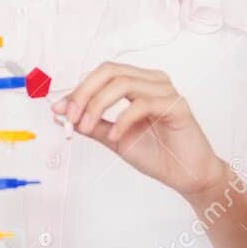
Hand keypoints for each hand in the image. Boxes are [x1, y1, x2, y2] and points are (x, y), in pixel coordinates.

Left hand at [52, 63, 225, 198]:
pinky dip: (122, 119)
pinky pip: (142, 104)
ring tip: (87, 127)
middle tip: (72, 117)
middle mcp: (152, 81)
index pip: (102, 73)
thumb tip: (60, 113)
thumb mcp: (113, 138)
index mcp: (138, 83)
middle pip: (110, 71)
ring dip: (98, 105)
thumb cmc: (156, 154)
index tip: (61, 111)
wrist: (186, 176)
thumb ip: (91, 123)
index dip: (78, 89)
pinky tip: (115, 136)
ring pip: (123, 83)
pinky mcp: (176, 106)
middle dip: (84, 93)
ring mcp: (165, 91)